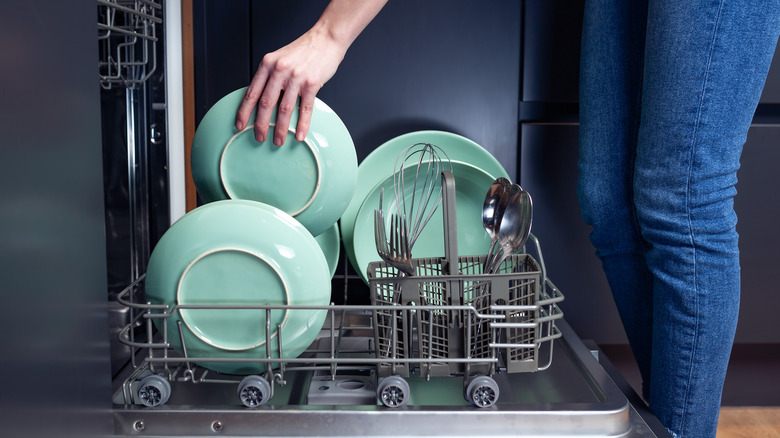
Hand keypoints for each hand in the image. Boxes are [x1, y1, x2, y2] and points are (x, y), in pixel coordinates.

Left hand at [235, 27, 346, 145]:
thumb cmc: (303, 51)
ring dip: (280, 129)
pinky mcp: (311, 83)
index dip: (244, 111)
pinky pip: (305, 108)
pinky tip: (298, 134)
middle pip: (266, 103)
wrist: (326, 39)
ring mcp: (296, 77)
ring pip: (284, 109)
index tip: (240, 125)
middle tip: (259, 138)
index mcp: (267, 64)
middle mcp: (279, 70)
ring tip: (278, 140)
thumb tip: (261, 100)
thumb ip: (270, 76)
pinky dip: (302, 124)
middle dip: (261, 125)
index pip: (252, 92)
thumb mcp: (279, 58)